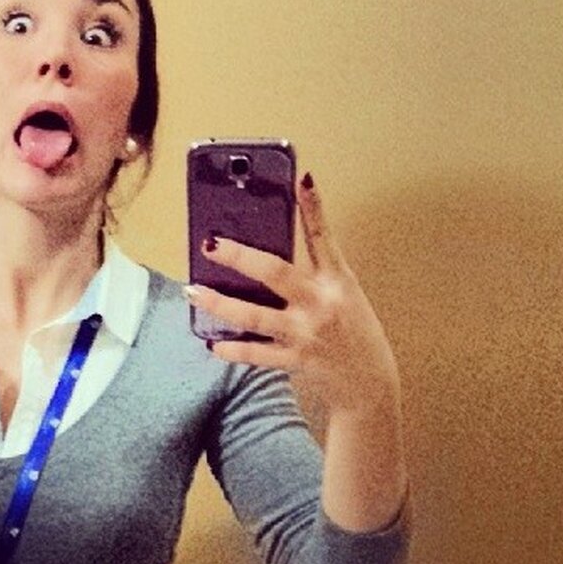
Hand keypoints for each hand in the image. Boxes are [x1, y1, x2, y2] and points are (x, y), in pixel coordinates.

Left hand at [187, 173, 399, 417]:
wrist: (369, 384)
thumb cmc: (354, 333)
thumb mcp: (343, 296)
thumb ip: (313, 276)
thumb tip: (264, 257)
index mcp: (337, 281)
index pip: (323, 237)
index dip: (314, 208)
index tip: (301, 179)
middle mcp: (321, 303)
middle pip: (275, 272)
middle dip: (239, 256)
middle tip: (210, 244)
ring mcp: (306, 333)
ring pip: (254, 316)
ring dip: (219, 303)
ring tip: (193, 290)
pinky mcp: (295, 360)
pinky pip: (255, 354)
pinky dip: (232, 349)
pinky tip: (212, 344)